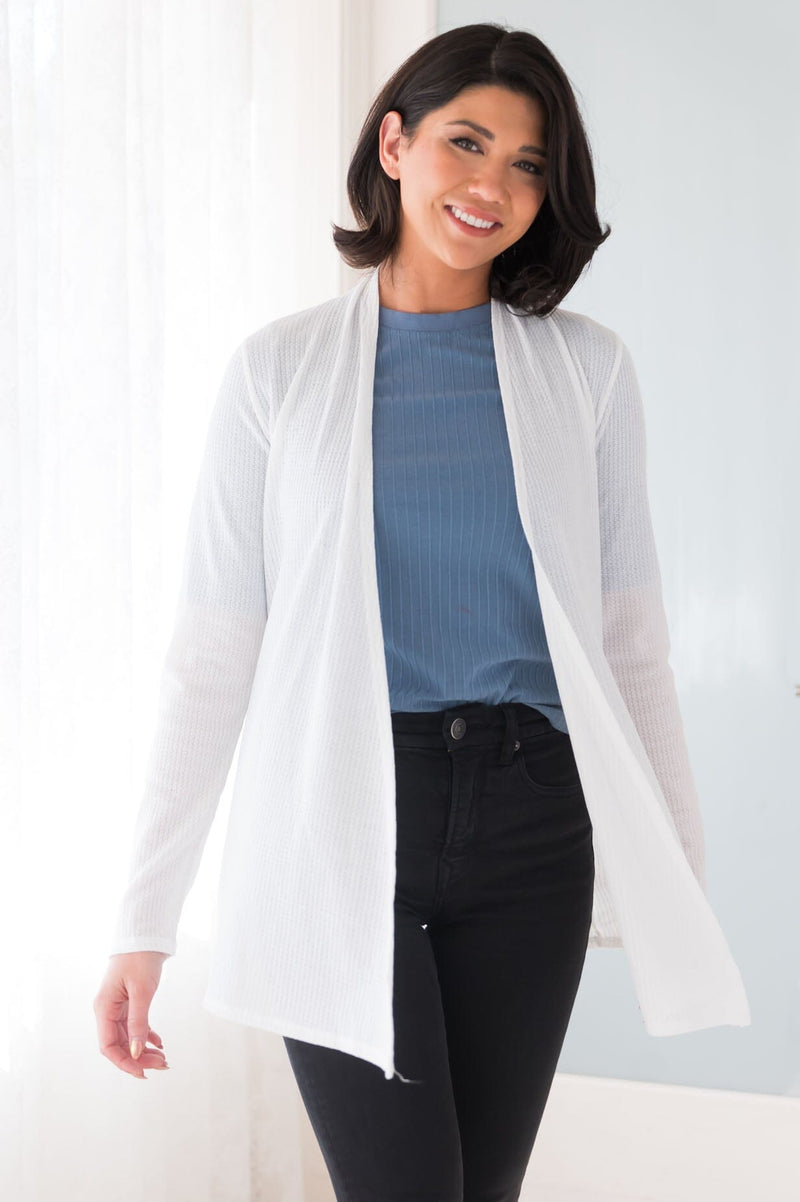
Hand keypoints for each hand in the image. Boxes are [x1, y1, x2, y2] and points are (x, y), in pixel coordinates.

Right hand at [94, 951, 170, 1078]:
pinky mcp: (127, 1001)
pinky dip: (146, 1035)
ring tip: (163, 1057)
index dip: (124, 1062)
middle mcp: (107, 1009)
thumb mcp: (141, 991)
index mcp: (104, 1008)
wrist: (145, 935)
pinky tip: (159, 1042)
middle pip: (118, 1044)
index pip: (108, 1046)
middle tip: (162, 1065)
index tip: (143, 1072)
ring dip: (143, 1049)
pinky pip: (134, 1026)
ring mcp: (116, 1006)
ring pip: (127, 1037)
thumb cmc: (140, 958)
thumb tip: (136, 1052)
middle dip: (138, 1058)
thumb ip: (138, 1023)